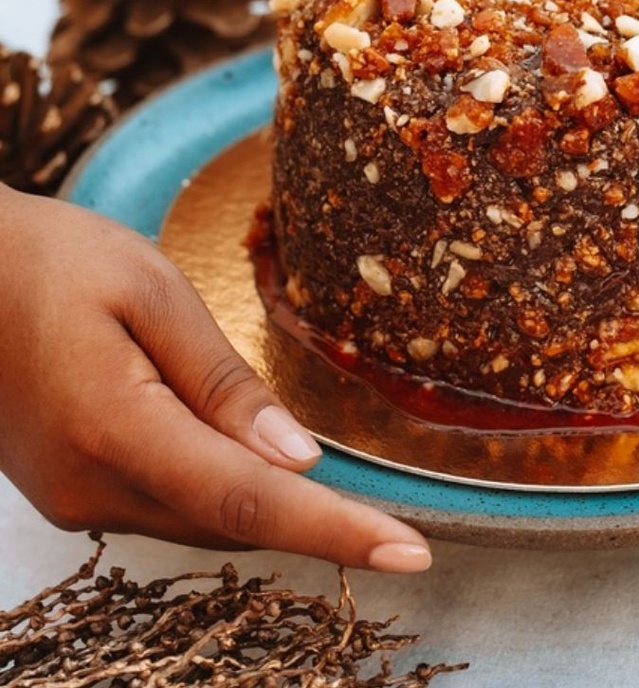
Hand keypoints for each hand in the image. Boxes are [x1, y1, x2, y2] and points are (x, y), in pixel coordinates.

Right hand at [0, 186, 430, 572]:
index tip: (410, 553)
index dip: (335, 531)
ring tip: (312, 468)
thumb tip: (295, 457)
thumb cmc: (50, 263)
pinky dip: (222, 487)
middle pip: (231, 519)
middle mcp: (90, 486)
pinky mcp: (73, 488)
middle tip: (393, 523)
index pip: (248, 501)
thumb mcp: (151, 293)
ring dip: (267, 503)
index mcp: (114, 429)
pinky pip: (170, 501)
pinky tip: (242, 452)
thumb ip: (223, 381)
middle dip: (316, 520)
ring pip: (203, 517)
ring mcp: (75, 496)